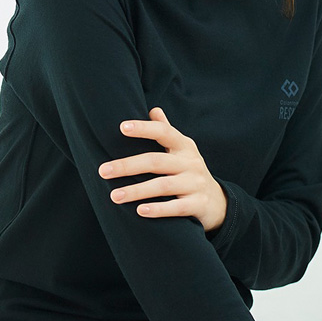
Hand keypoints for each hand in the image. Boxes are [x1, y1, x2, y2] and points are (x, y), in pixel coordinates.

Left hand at [98, 106, 227, 233]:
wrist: (218, 203)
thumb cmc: (190, 172)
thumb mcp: (183, 150)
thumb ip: (167, 130)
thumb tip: (153, 109)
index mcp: (184, 146)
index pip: (164, 132)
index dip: (144, 128)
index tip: (122, 127)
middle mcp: (191, 162)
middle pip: (156, 161)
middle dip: (127, 166)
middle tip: (103, 171)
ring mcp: (195, 184)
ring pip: (163, 186)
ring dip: (137, 191)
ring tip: (114, 196)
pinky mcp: (198, 204)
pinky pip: (176, 207)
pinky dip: (158, 209)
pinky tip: (140, 211)